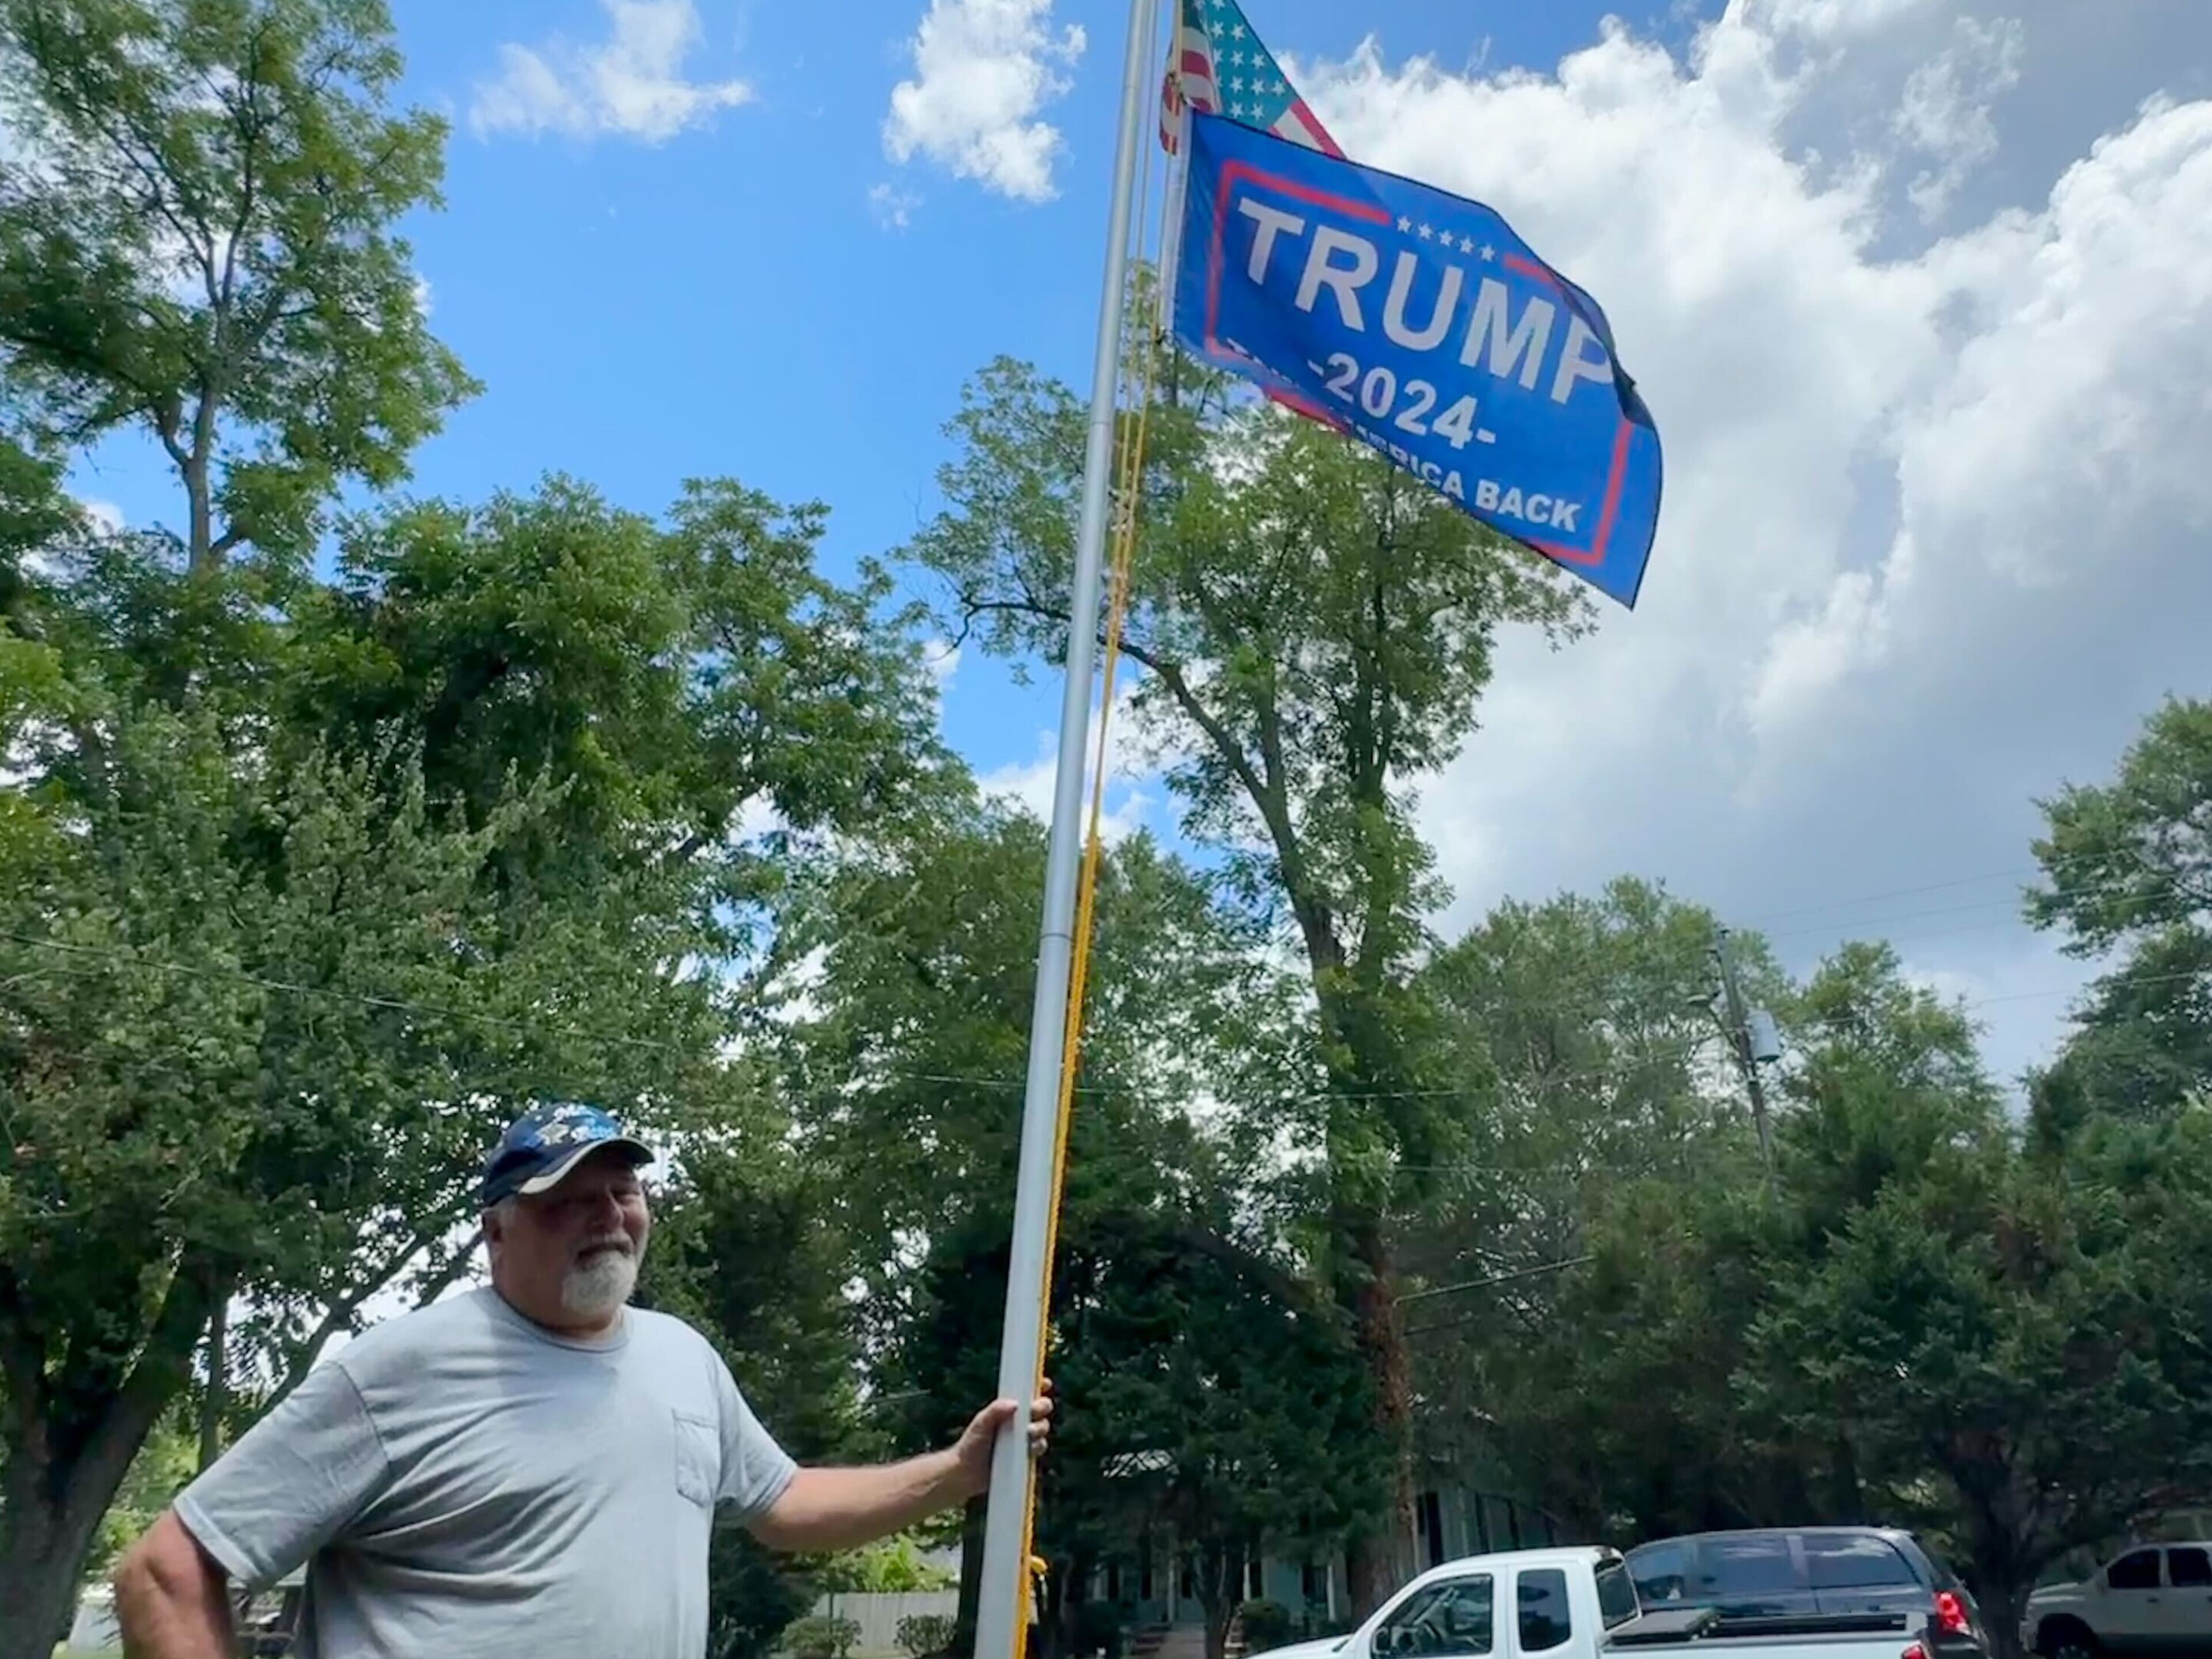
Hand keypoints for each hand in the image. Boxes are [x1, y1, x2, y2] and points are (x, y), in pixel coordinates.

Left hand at [951, 1378, 1053, 1497]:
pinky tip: (1030, 1448)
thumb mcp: (980, 1424)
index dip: (1039, 1386)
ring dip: (1040, 1427)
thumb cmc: (970, 1445)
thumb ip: (995, 1411)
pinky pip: (1039, 1448)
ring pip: (1043, 1427)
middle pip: (1041, 1408)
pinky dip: (1038, 1446)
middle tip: (1034, 1410)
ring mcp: (1024, 1439)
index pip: (1028, 1393)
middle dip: (1042, 1406)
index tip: (1044, 1383)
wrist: (966, 1475)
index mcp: (1009, 1410)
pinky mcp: (1026, 1456)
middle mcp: (1019, 1422)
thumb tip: (1016, 1403)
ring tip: (1028, 1432)